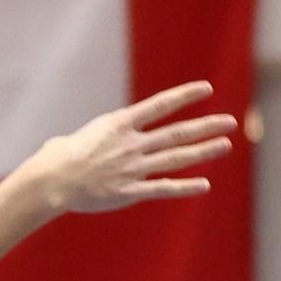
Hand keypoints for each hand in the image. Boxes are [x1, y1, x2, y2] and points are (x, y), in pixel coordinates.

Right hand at [23, 82, 235, 214]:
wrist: (51, 181)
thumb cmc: (54, 159)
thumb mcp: (70, 140)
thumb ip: (81, 142)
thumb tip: (67, 144)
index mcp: (118, 125)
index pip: (160, 105)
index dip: (185, 96)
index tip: (207, 89)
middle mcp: (131, 144)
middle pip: (177, 133)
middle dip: (206, 126)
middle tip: (230, 122)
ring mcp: (133, 168)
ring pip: (176, 158)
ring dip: (203, 151)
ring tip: (225, 145)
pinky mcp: (129, 191)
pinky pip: (162, 189)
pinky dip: (185, 187)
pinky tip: (204, 185)